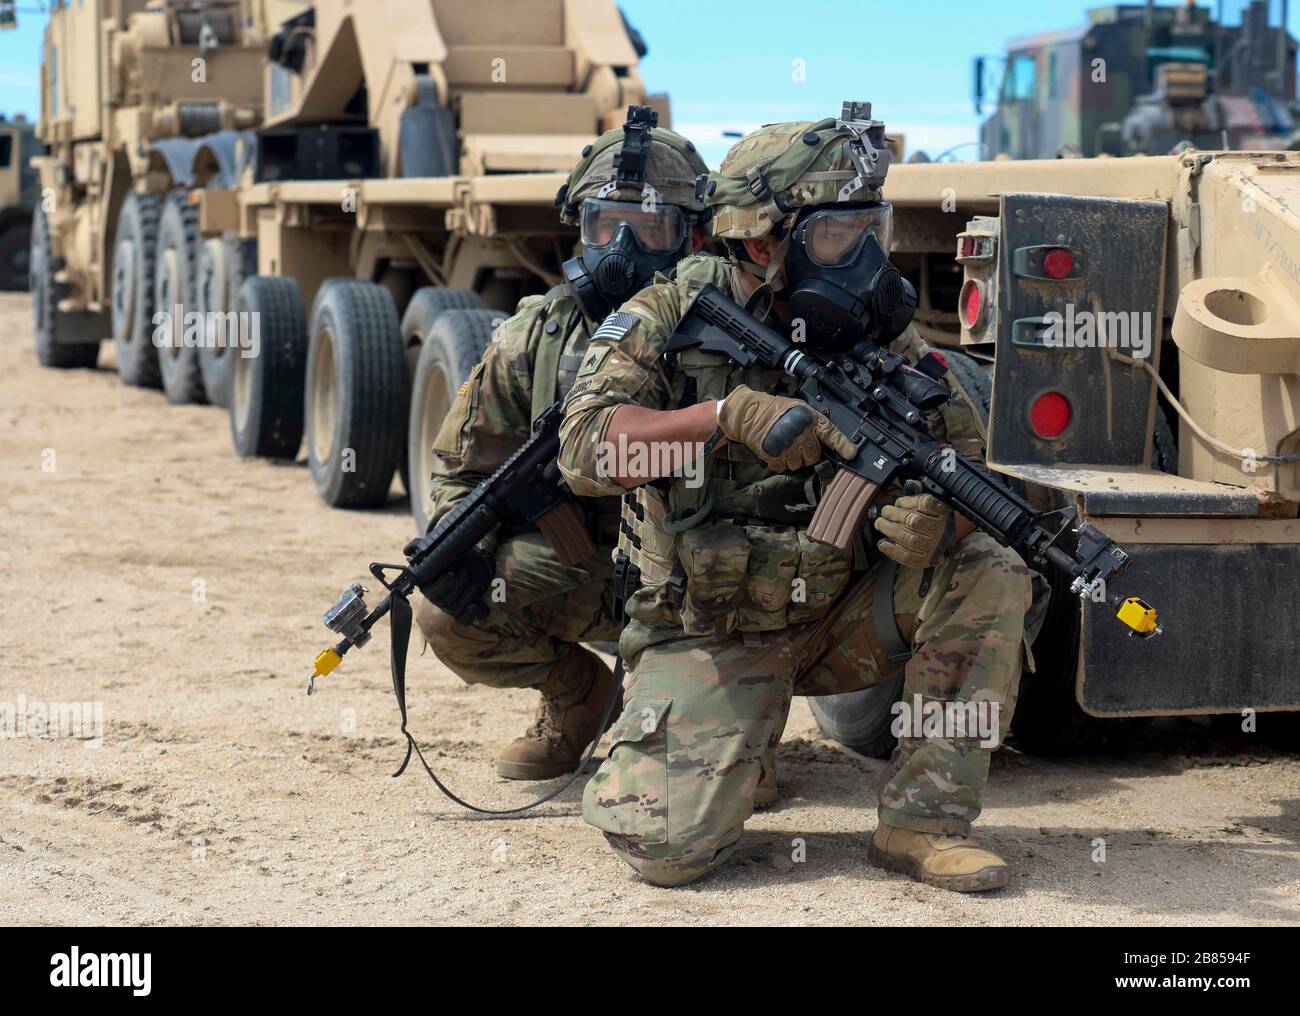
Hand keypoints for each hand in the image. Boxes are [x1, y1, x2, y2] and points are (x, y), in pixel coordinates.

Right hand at [418, 546, 494, 624]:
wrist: (472, 564)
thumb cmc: (454, 557)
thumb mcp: (440, 550)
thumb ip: (419, 547)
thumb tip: (407, 551)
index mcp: (428, 587)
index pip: (432, 592)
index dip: (442, 585)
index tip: (452, 574)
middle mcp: (438, 599)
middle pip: (447, 601)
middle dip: (460, 583)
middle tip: (467, 569)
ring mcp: (450, 607)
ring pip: (457, 608)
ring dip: (469, 592)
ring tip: (475, 576)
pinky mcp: (463, 612)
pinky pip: (464, 620)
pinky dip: (470, 615)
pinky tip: (476, 606)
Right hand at [717, 385, 856, 471]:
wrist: (748, 414)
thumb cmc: (774, 409)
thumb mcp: (799, 407)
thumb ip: (813, 421)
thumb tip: (826, 437)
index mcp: (809, 419)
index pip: (831, 434)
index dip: (843, 445)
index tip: (852, 454)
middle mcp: (801, 434)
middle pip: (815, 456)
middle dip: (809, 452)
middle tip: (799, 442)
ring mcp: (788, 447)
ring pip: (800, 464)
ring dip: (794, 458)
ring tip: (785, 445)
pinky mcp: (775, 456)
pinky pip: (784, 467)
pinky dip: (781, 462)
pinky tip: (777, 450)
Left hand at [874, 482, 952, 568]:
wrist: (943, 544)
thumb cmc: (932, 520)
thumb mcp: (930, 503)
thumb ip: (919, 493)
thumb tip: (911, 484)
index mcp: (942, 512)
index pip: (926, 503)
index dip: (908, 501)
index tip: (898, 502)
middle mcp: (940, 530)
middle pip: (914, 521)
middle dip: (894, 515)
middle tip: (885, 512)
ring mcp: (932, 547)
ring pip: (909, 538)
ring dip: (890, 530)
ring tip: (880, 524)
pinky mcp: (924, 560)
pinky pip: (906, 556)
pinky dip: (892, 550)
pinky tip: (883, 543)